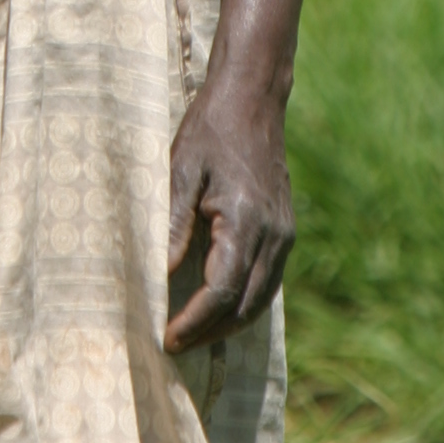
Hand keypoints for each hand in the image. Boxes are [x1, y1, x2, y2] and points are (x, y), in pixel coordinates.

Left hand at [163, 67, 293, 354]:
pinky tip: (218, 306)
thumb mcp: (181, 169)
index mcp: (246, 222)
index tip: (167, 338)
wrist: (253, 97)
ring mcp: (284, 235)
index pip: (222, 291)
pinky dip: (244, 302)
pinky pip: (268, 282)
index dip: (194, 322)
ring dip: (228, 323)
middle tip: (174, 345)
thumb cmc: (211, 129)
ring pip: (261, 300)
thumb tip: (157, 275)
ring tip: (191, 333)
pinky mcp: (285, 231)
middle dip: (210, 332)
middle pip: (245, 307)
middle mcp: (274, 236)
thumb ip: (173, 224)